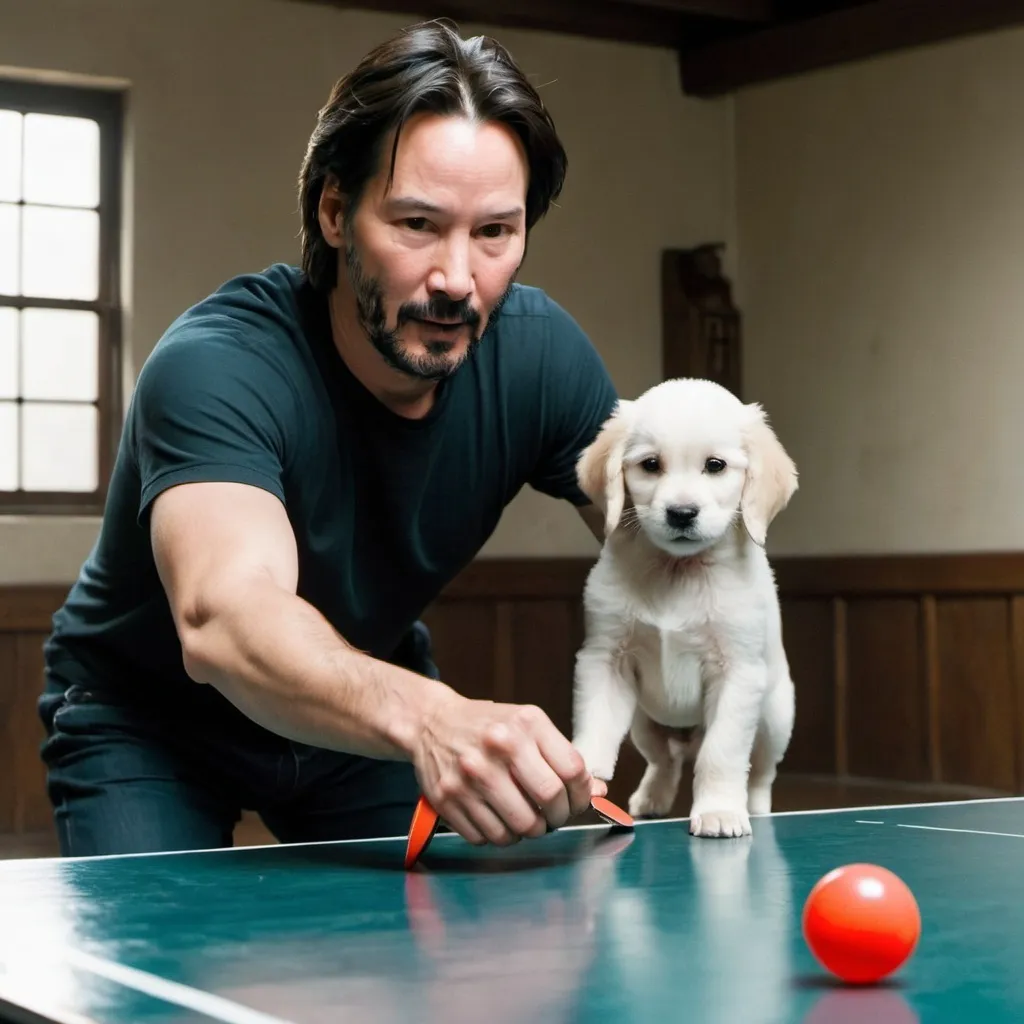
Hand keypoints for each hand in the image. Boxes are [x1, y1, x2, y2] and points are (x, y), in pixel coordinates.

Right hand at [413, 690, 604, 846]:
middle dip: (557, 817)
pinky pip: (487, 838)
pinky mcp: (447, 798)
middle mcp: (497, 746)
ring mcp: (470, 774)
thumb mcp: (528, 726)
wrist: (432, 723)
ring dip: (528, 830)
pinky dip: (498, 835)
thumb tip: (598, 791)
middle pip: (549, 801)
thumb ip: (563, 757)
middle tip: (551, 815)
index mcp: (525, 724)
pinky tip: (496, 816)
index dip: (581, 795)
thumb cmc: (489, 727)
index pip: (572, 771)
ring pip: (520, 828)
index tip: (575, 801)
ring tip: (523, 816)